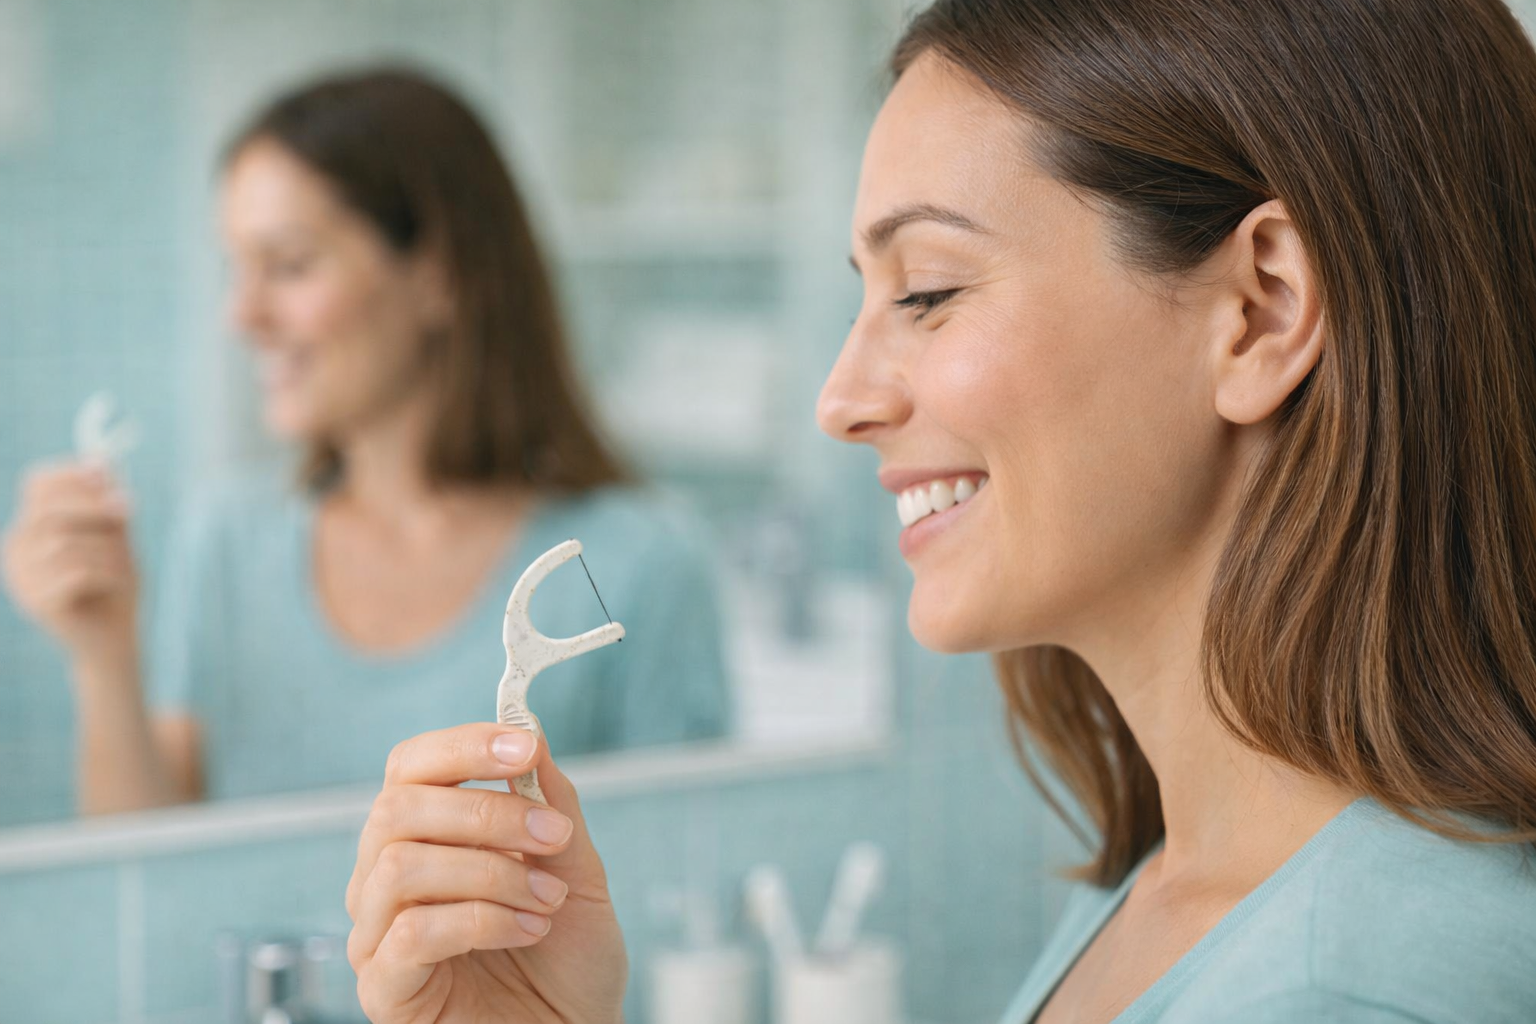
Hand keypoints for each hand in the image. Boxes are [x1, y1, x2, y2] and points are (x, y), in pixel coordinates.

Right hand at [2, 461, 137, 658]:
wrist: (116, 639)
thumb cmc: (115, 583)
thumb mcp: (117, 535)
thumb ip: (107, 500)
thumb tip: (102, 459)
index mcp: (32, 525)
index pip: (38, 484)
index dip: (74, 476)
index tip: (110, 478)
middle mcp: (16, 548)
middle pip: (46, 508)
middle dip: (94, 505)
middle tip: (130, 510)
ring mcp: (20, 577)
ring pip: (66, 542)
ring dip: (109, 549)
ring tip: (124, 567)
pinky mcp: (36, 603)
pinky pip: (76, 573)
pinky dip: (108, 574)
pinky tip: (116, 585)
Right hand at [346, 722, 626, 1023]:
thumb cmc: (568, 958)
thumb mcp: (574, 866)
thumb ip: (550, 802)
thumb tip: (531, 731)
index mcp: (424, 837)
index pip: (411, 767)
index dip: (463, 746)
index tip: (525, 747)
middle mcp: (384, 879)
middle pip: (396, 808)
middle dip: (487, 813)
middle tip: (554, 837)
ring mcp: (377, 935)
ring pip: (400, 867)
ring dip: (491, 873)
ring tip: (546, 900)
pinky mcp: (384, 989)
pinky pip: (409, 934)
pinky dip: (481, 921)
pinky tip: (527, 930)